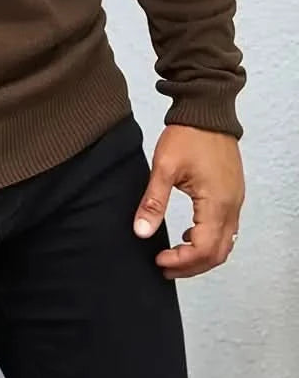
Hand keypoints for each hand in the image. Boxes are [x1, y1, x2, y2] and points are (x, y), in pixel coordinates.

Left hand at [133, 124, 244, 278]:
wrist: (207, 111)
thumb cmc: (187, 135)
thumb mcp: (164, 168)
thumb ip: (153, 201)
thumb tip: (141, 231)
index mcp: (217, 204)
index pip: (204, 249)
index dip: (182, 262)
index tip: (159, 261)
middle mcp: (231, 206)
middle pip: (218, 253)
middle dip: (191, 266)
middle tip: (165, 267)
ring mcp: (235, 200)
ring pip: (225, 243)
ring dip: (201, 255)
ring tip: (174, 256)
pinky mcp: (232, 193)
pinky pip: (226, 228)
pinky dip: (209, 239)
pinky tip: (188, 233)